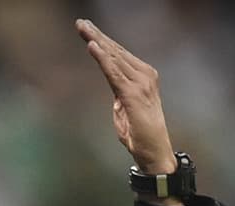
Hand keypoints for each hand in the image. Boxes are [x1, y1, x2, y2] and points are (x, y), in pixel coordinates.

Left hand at [76, 18, 176, 174]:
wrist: (154, 152)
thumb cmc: (140, 133)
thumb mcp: (124, 109)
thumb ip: (119, 94)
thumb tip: (114, 88)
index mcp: (142, 77)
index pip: (119, 55)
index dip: (102, 41)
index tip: (87, 29)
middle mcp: (144, 75)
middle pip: (116, 51)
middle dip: (97, 35)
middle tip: (80, 22)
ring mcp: (140, 83)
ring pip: (114, 57)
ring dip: (97, 41)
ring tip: (83, 28)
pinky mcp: (132, 94)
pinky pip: (113, 72)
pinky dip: (102, 59)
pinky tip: (92, 47)